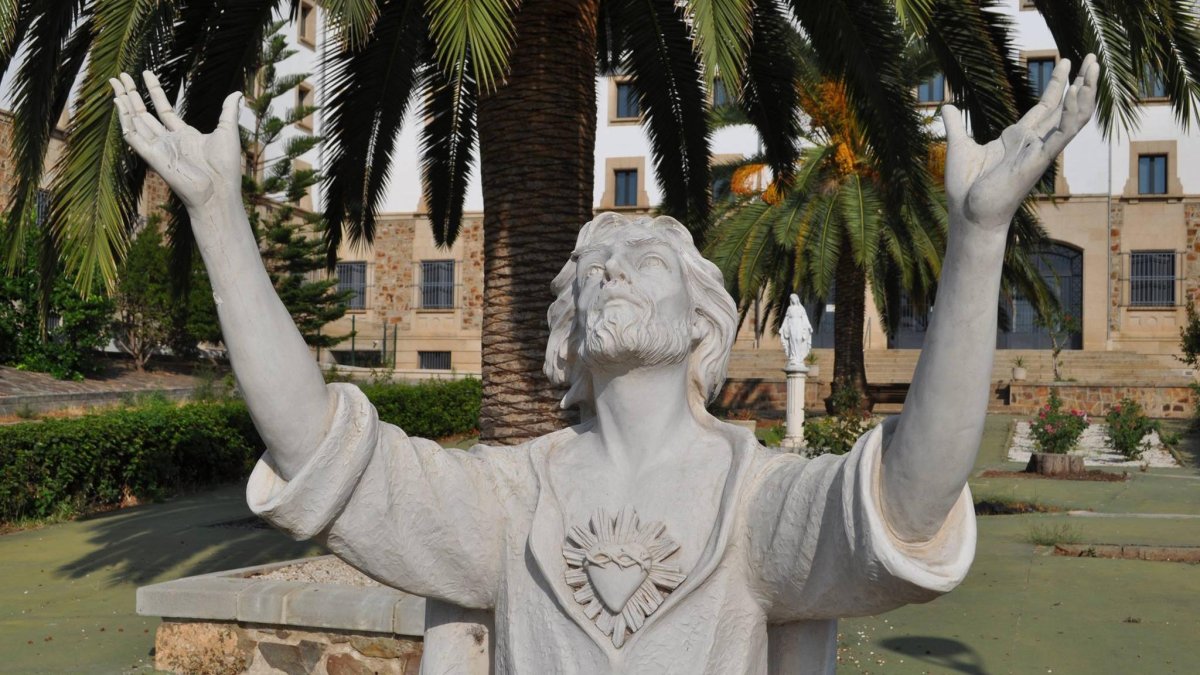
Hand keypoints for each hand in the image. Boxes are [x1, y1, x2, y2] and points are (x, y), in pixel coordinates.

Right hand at [111, 71, 242, 210]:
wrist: (219, 191)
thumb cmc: (225, 168)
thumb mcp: (228, 131)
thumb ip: (228, 111)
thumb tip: (237, 93)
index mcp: (184, 135)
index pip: (164, 109)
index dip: (154, 91)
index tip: (146, 73)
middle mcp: (169, 141)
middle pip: (144, 113)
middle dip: (132, 94)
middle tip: (120, 74)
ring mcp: (159, 148)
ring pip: (135, 121)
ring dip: (124, 103)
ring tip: (114, 84)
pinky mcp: (153, 157)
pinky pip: (134, 137)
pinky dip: (125, 122)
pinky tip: (119, 106)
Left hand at [943, 54, 1098, 230]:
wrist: (968, 215)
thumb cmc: (965, 188)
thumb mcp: (958, 146)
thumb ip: (955, 126)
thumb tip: (947, 107)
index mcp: (1017, 138)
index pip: (1045, 106)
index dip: (1057, 84)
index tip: (1066, 62)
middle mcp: (1033, 143)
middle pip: (1064, 107)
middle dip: (1081, 82)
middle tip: (1093, 57)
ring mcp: (1039, 151)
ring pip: (1072, 118)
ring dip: (1085, 93)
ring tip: (1094, 68)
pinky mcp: (1039, 161)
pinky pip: (1062, 134)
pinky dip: (1071, 113)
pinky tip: (1074, 92)